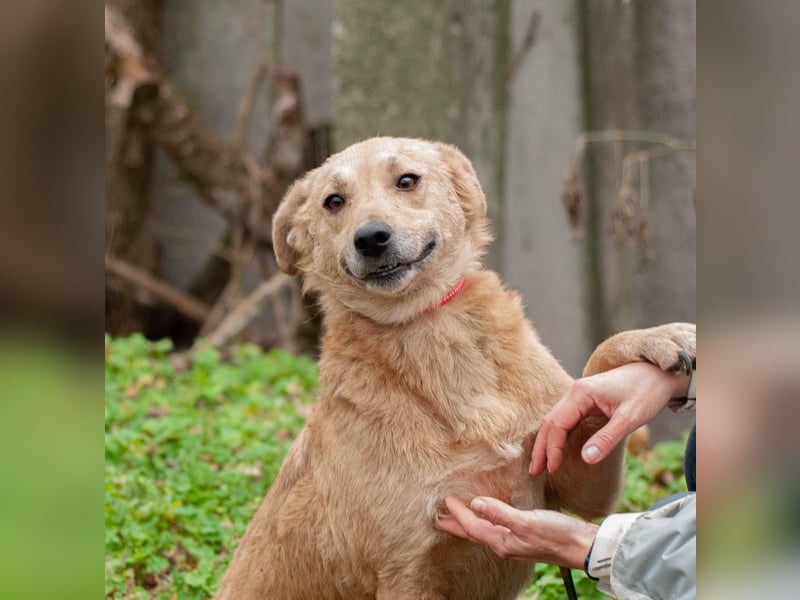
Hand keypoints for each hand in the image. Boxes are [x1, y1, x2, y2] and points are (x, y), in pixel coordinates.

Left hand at [434, 496, 596, 568]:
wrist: (583, 546)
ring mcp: (516, 542)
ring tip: (459, 517)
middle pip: (475, 533)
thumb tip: (476, 504)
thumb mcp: (527, 522)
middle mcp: (506, 545)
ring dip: (470, 524)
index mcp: (503, 542)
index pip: (473, 527)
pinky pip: (498, 529)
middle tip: (439, 519)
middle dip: (457, 526)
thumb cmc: (557, 534)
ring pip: (485, 532)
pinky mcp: (526, 536)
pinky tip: (490, 517)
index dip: (458, 514)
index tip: (445, 501)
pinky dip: (487, 522)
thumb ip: (500, 513)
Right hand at [530, 362, 689, 475]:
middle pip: (549, 422)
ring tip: (540, 465)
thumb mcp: (630, 418)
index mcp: (581, 393)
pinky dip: (557, 436)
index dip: (552, 449)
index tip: (552, 470)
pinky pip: (565, 420)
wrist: (659, 373)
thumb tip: (585, 459)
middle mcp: (574, 392)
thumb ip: (607, 439)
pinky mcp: (585, 401)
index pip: (557, 424)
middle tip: (534, 472)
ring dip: (546, 443)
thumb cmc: (646, 391)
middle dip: (541, 448)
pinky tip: (555, 449)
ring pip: (554, 421)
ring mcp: (578, 396)